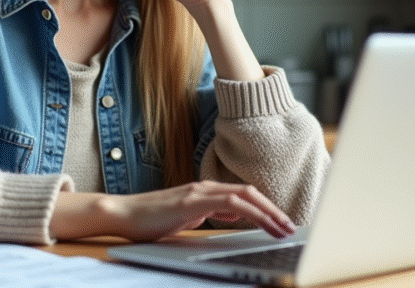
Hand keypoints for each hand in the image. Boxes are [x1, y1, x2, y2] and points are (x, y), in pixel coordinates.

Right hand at [51, 181, 295, 241]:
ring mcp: (198, 192)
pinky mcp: (191, 201)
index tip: (282, 222)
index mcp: (205, 191)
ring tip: (283, 228)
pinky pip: (229, 203)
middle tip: (291, 227)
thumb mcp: (187, 217)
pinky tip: (261, 222)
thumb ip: (209, 212)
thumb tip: (233, 214)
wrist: (123, 214)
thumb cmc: (151, 219)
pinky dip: (250, 211)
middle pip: (250, 192)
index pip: (244, 195)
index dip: (266, 207)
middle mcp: (205, 187)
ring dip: (268, 212)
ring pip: (243, 196)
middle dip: (274, 210)